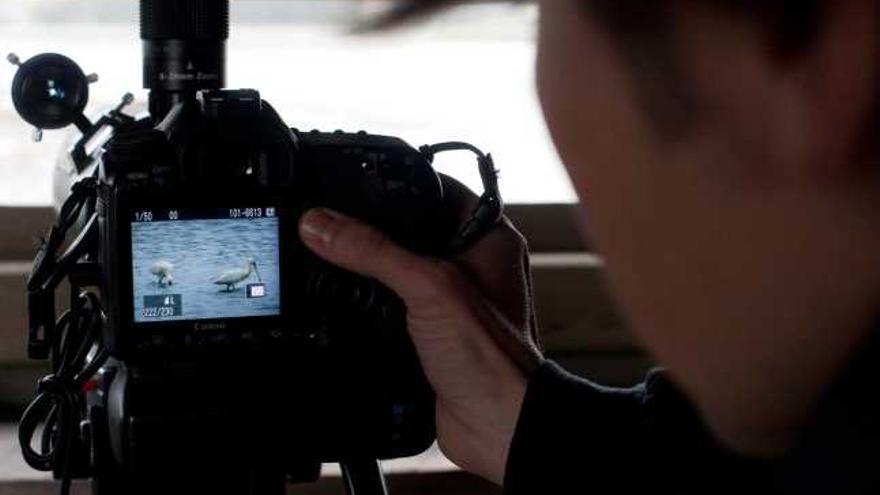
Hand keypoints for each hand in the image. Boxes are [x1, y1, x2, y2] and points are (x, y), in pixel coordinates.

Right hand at [298, 176, 543, 484]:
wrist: (498, 425)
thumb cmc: (491, 356)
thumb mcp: (428, 287)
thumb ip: (374, 251)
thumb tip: (321, 223)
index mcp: (489, 238)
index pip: (439, 189)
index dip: (399, 181)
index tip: (356, 178)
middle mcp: (473, 264)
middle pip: (415, 228)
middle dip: (375, 225)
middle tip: (333, 216)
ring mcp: (454, 300)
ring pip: (402, 268)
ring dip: (370, 265)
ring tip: (330, 250)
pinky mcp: (434, 331)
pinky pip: (396, 304)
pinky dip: (371, 300)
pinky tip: (342, 297)